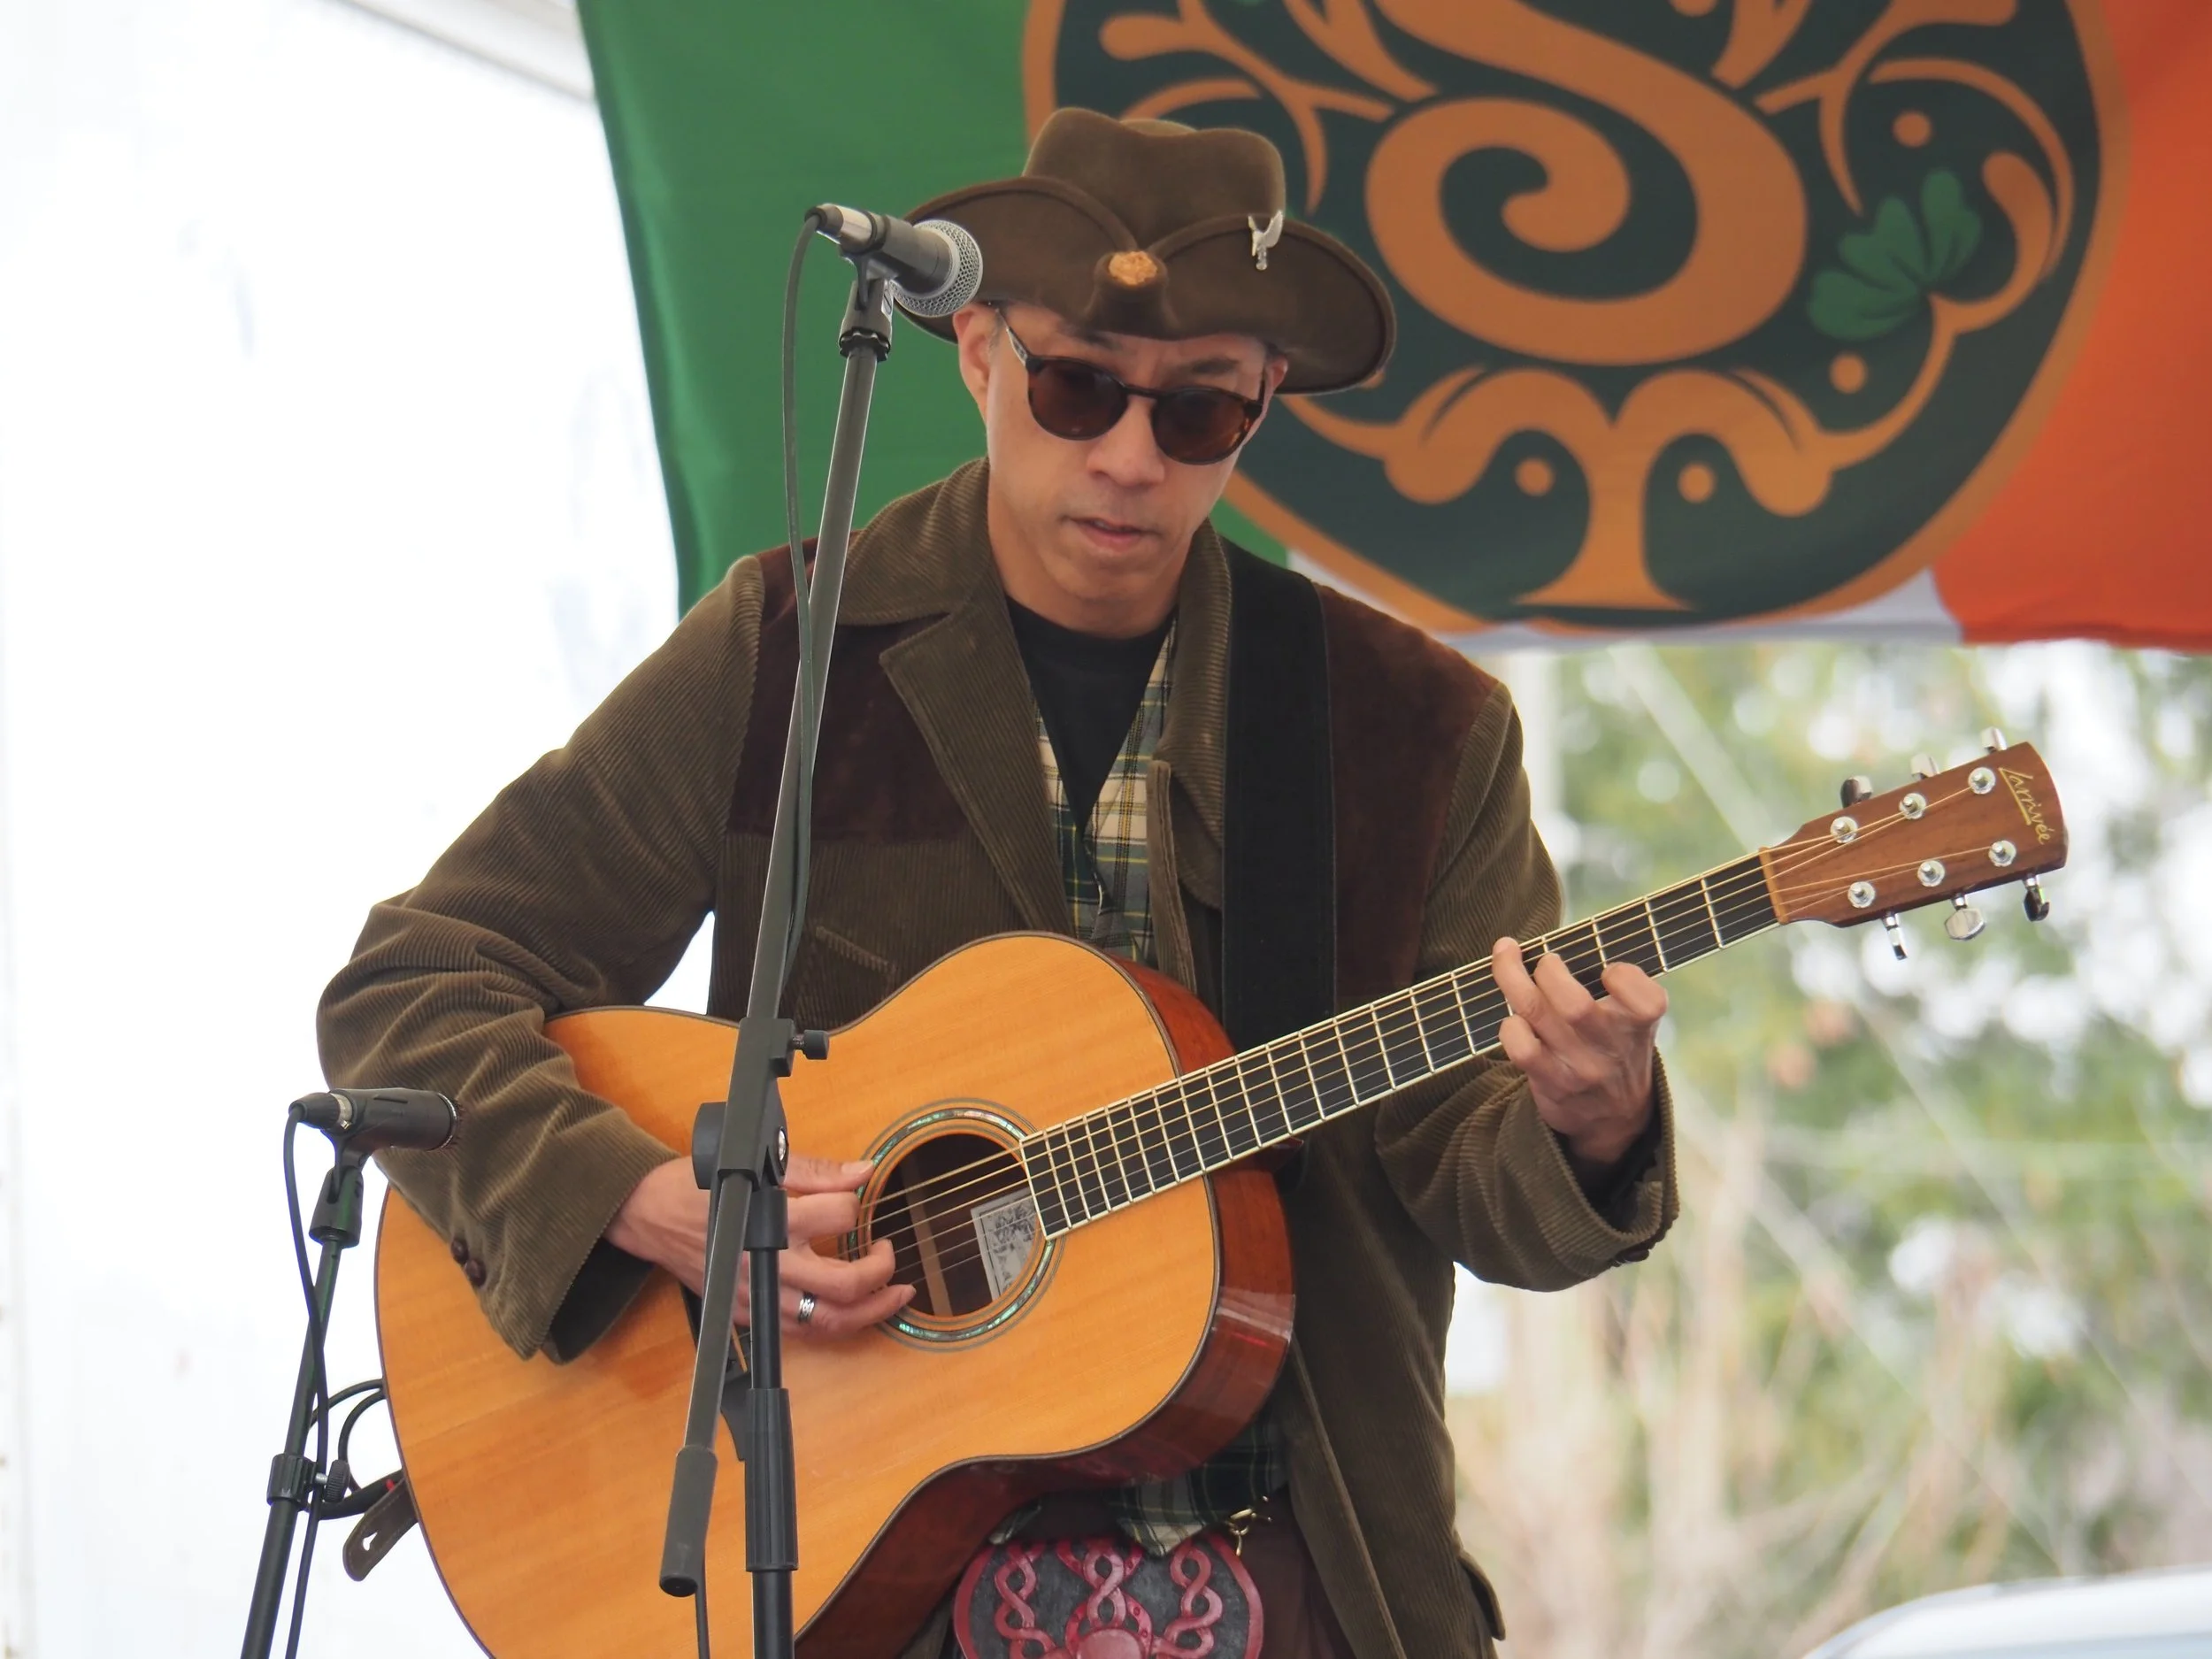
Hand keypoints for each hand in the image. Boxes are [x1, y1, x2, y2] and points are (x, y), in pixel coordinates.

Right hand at [605, 1155, 914, 1337]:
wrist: (650, 1216)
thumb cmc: (698, 1187)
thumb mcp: (758, 1167)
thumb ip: (816, 1171)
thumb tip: (863, 1172)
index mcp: (772, 1221)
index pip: (840, 1215)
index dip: (857, 1202)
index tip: (857, 1196)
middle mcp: (769, 1265)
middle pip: (844, 1285)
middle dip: (880, 1272)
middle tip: (889, 1253)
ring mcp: (758, 1297)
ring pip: (828, 1321)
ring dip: (869, 1312)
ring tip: (892, 1295)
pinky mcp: (747, 1314)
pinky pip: (801, 1332)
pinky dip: (833, 1324)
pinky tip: (851, 1310)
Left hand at [1492, 936, 1665, 1169]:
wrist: (1614, 1117)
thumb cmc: (1617, 1046)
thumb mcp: (1636, 1019)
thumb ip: (1620, 986)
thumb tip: (1566, 944)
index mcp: (1641, 1023)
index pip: (1645, 999)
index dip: (1624, 976)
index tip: (1609, 971)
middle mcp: (1612, 1047)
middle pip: (1574, 1003)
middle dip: (1549, 970)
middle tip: (1545, 959)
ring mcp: (1580, 1068)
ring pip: (1536, 1013)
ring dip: (1512, 977)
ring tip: (1507, 955)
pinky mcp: (1551, 1082)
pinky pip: (1520, 1047)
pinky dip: (1509, 1026)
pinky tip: (1511, 1016)